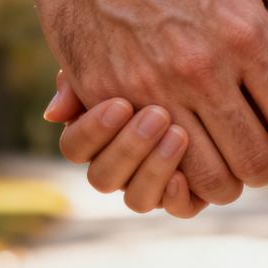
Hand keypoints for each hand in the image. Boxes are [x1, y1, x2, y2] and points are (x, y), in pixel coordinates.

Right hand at [45, 11, 267, 217]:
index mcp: (246, 35)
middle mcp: (203, 69)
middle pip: (254, 162)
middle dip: (264, 164)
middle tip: (255, 147)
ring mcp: (150, 85)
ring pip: (202, 175)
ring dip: (216, 175)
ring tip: (215, 152)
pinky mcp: (105, 91)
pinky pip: (144, 156)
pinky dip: (162, 160)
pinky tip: (169, 138)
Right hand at [45, 71, 206, 216]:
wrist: (212, 71)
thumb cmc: (157, 57)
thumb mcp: (124, 57)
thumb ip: (83, 78)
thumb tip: (54, 113)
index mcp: (95, 137)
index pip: (74, 147)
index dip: (92, 131)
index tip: (121, 104)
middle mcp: (117, 167)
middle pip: (101, 178)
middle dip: (129, 148)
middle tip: (158, 115)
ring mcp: (149, 186)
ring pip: (136, 200)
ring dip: (154, 169)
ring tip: (179, 135)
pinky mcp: (186, 196)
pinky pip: (177, 210)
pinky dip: (177, 196)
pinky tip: (186, 173)